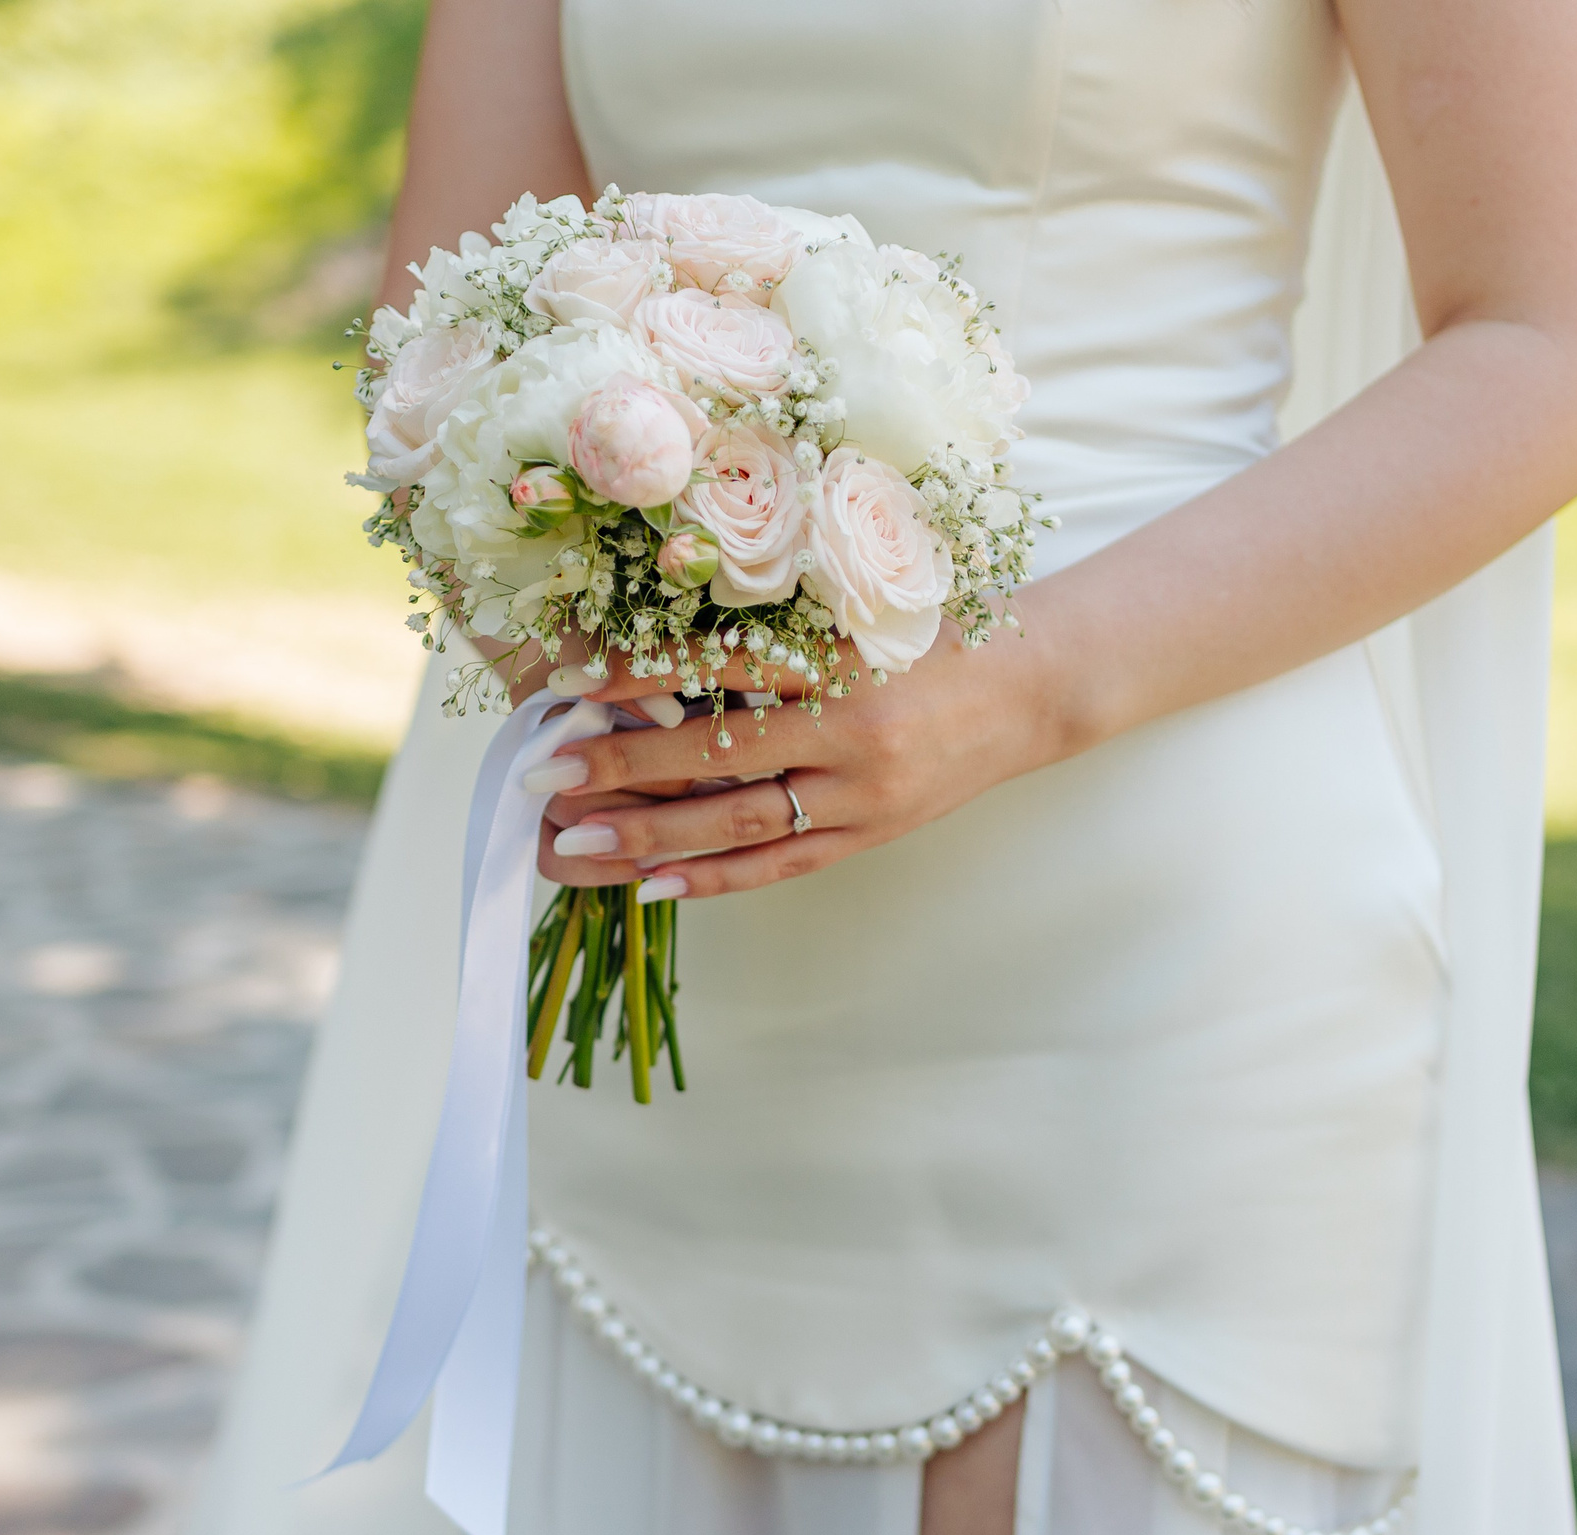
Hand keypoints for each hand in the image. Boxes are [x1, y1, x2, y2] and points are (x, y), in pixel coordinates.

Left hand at [529, 630, 1071, 897]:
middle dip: (624, 765)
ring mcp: (863, 794)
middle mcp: (853, 731)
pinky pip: (782, 865)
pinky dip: (715, 877)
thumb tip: (659, 636)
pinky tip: (651, 886)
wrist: (1032, 691)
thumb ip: (779, 623)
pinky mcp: (870, 835)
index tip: (568, 684)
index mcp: (845, 657)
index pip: (722, 666)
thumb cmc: (936, 633)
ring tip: (575, 842)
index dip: (641, 675)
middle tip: (544, 773)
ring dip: (651, 835)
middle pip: (719, 753)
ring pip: (741, 822)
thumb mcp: (863, 606)